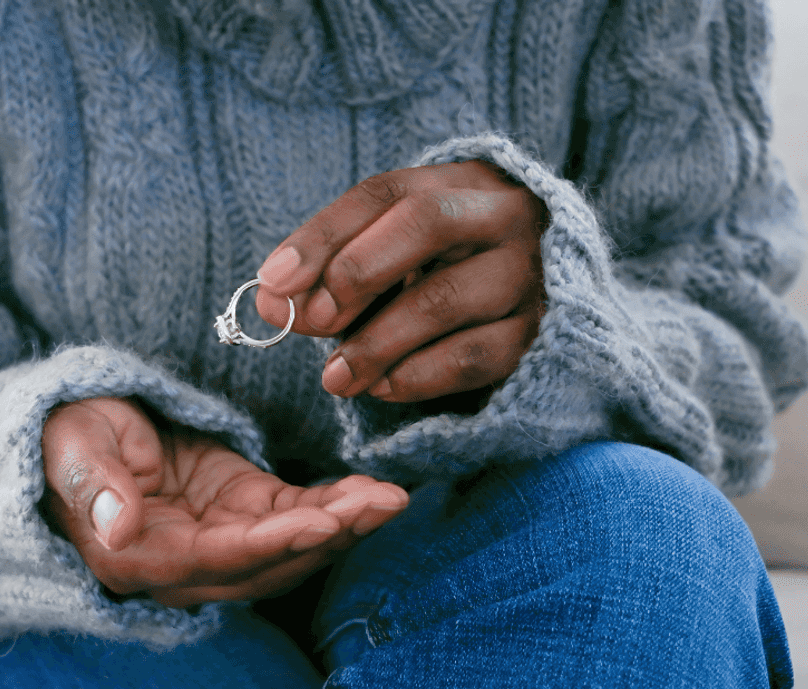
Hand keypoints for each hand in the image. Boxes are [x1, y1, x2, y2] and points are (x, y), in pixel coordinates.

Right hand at [41, 397, 407, 607]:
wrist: (77, 426)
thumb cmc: (66, 435)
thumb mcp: (70, 447)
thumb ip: (95, 486)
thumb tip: (120, 527)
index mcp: (138, 557)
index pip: (216, 559)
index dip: (272, 544)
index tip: (321, 521)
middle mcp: (185, 564)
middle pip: (268, 565)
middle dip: (329, 537)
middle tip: (380, 505)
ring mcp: (218, 538)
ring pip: (291, 549)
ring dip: (344, 527)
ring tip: (390, 498)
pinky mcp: (241, 509)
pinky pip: (294, 515)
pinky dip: (336, 506)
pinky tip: (373, 492)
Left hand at [254, 160, 546, 402]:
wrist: (527, 307)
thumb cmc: (436, 273)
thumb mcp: (384, 258)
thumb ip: (327, 273)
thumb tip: (270, 300)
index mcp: (458, 181)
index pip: (382, 194)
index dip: (322, 236)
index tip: (273, 281)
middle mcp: (503, 214)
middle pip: (424, 223)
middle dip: (354, 273)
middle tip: (311, 320)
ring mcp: (527, 273)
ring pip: (444, 299)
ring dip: (375, 343)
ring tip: (333, 376)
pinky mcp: (537, 332)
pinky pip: (471, 356)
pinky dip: (415, 376)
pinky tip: (380, 388)